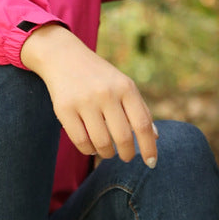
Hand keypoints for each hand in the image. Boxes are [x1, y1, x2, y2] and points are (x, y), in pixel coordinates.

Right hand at [20, 23, 157, 166]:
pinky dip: (89, 150)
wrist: (63, 56)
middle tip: (126, 156)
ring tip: (108, 151)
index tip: (151, 163)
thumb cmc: (101, 78)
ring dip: (107, 154)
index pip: (142, 125)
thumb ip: (140, 110)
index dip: (149, 148)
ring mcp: (84, 101)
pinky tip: (92, 146)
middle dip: (127, 154)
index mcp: (126, 87)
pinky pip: (82, 142)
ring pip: (102, 143)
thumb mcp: (124, 86)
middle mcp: (106, 93)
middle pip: (123, 138)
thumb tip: (155, 137)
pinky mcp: (64, 108)